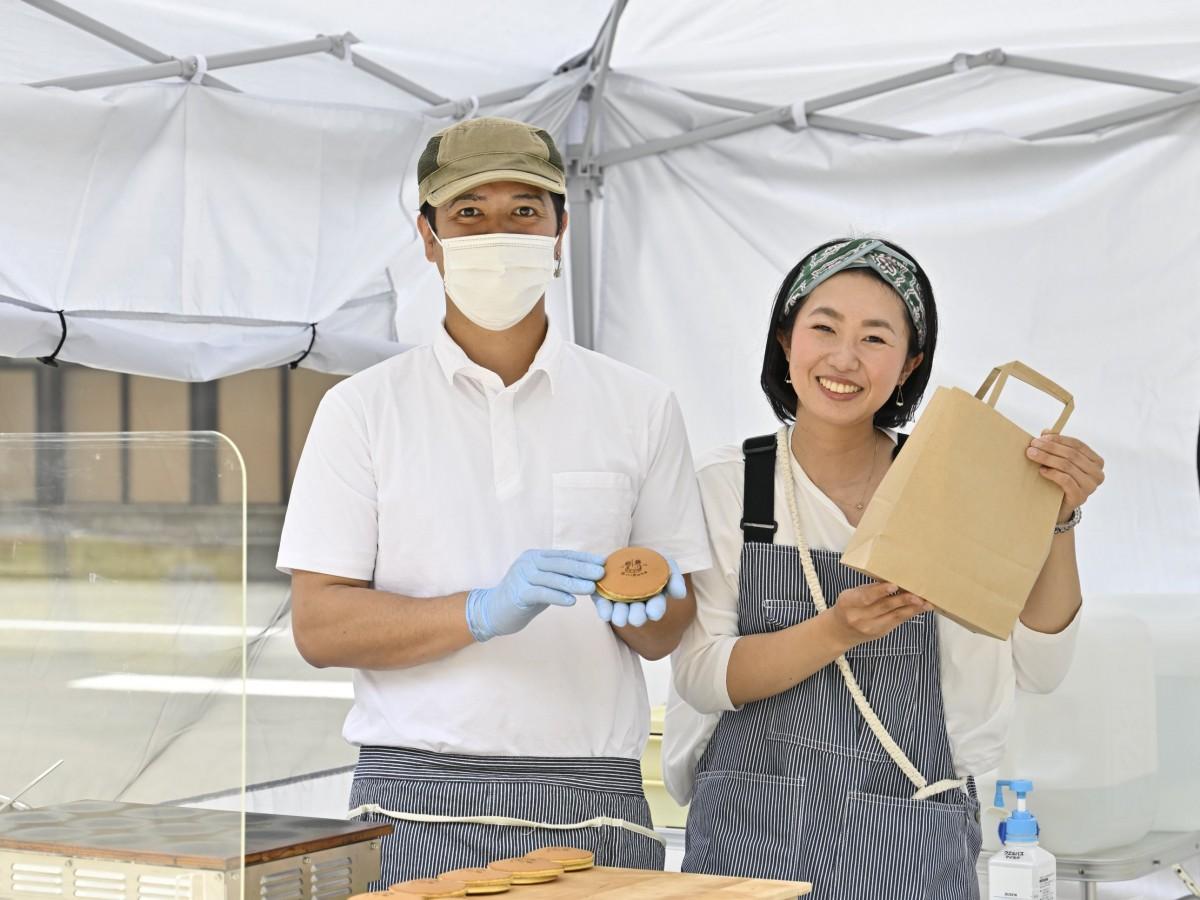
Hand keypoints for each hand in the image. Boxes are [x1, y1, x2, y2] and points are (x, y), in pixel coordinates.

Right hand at [466, 549, 604, 641]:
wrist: (492, 611)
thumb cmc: (523, 598)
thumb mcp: (544, 584)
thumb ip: (560, 578)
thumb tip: (589, 577)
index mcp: (536, 556)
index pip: (564, 555)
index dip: (584, 558)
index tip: (603, 561)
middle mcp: (528, 562)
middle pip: (560, 563)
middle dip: (583, 568)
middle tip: (601, 573)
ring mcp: (522, 576)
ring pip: (553, 578)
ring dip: (574, 583)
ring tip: (591, 588)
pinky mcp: (518, 593)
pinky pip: (542, 593)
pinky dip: (558, 597)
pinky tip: (571, 602)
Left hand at [592, 556, 685, 627]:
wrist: (630, 554)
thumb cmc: (652, 562)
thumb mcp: (667, 565)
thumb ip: (675, 579)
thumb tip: (680, 594)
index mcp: (653, 600)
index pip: (656, 607)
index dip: (655, 610)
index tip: (653, 612)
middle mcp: (636, 605)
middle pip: (637, 614)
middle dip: (637, 617)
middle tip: (635, 619)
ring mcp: (620, 602)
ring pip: (619, 614)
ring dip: (620, 616)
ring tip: (619, 618)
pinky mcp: (604, 597)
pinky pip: (603, 606)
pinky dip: (604, 609)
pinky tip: (605, 612)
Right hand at [824, 582, 930, 649]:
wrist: (840, 631)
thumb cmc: (848, 606)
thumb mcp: (851, 594)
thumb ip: (870, 589)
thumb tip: (894, 579)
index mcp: (849, 602)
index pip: (866, 596)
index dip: (880, 591)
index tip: (894, 585)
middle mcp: (859, 617)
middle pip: (884, 606)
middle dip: (903, 600)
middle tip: (917, 594)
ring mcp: (871, 627)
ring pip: (895, 616)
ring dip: (912, 608)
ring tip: (925, 602)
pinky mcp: (881, 633)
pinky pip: (898, 621)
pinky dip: (910, 614)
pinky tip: (920, 608)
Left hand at [1026, 432, 1104, 522]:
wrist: (1058, 508)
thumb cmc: (1059, 481)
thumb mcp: (1059, 461)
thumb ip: (1056, 446)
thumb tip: (1046, 431)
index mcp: (1096, 461)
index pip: (1078, 445)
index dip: (1059, 439)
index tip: (1041, 438)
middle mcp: (1097, 474)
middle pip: (1072, 455)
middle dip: (1050, 448)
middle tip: (1032, 445)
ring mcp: (1090, 487)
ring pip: (1067, 466)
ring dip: (1047, 458)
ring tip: (1032, 455)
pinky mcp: (1080, 497)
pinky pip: (1066, 480)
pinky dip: (1052, 473)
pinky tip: (1041, 470)